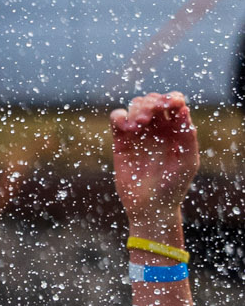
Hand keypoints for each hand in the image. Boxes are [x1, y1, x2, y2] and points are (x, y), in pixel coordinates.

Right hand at [111, 91, 198, 238]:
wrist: (151, 207)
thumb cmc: (174, 186)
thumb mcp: (188, 161)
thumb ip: (188, 136)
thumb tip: (183, 110)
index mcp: (175, 129)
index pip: (174, 102)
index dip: (172, 98)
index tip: (171, 105)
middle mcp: (157, 129)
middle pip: (152, 100)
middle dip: (153, 102)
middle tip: (152, 116)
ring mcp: (138, 135)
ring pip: (135, 105)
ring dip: (138, 108)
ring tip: (140, 125)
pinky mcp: (120, 143)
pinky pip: (117, 119)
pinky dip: (120, 117)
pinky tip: (129, 128)